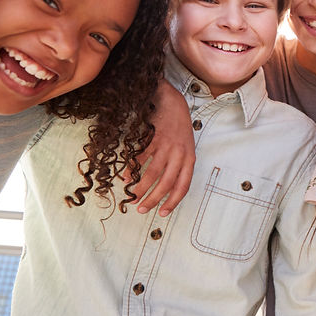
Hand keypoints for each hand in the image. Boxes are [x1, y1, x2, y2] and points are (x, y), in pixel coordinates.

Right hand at [124, 81, 194, 215]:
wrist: (173, 102)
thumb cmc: (178, 129)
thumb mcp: (185, 149)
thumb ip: (178, 167)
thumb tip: (163, 190)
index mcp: (190, 160)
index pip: (183, 186)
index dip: (172, 202)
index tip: (162, 213)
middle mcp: (179, 154)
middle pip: (165, 183)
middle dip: (152, 199)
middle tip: (140, 209)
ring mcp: (166, 146)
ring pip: (152, 173)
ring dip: (140, 188)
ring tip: (132, 196)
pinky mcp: (153, 138)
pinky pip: (141, 158)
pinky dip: (132, 169)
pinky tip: (125, 177)